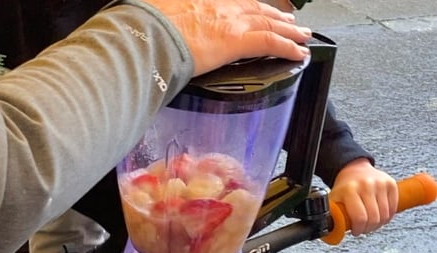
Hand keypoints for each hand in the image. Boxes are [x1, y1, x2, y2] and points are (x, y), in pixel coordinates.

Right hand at [143, 0, 310, 75]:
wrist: (148, 35)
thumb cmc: (146, 31)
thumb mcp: (155, 18)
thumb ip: (165, 24)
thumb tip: (158, 37)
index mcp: (201, 3)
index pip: (234, 4)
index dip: (250, 8)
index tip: (258, 12)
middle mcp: (220, 7)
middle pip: (256, 10)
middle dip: (276, 16)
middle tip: (290, 22)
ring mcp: (230, 21)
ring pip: (269, 23)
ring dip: (288, 30)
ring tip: (301, 35)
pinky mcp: (237, 40)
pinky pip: (271, 42)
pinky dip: (287, 46)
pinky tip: (298, 52)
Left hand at [329, 159, 397, 235]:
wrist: (355, 169)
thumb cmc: (344, 187)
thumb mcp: (334, 200)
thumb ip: (333, 215)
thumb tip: (331, 230)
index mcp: (350, 190)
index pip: (360, 217)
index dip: (359, 229)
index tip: (356, 231)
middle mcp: (366, 185)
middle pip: (374, 218)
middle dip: (368, 228)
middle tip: (363, 229)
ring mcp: (380, 184)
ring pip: (385, 215)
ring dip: (378, 224)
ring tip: (370, 224)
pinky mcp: (391, 184)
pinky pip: (393, 208)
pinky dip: (387, 217)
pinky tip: (379, 217)